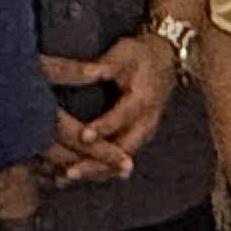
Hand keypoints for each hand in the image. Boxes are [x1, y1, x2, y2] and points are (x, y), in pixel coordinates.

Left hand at [37, 25, 176, 181]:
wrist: (165, 62)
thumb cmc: (139, 56)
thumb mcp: (124, 52)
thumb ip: (104, 65)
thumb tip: (83, 71)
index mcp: (143, 99)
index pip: (122, 117)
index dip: (103, 127)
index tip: (83, 136)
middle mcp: (146, 122)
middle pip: (122, 149)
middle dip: (96, 164)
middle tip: (69, 172)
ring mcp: (143, 134)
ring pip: (120, 160)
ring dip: (94, 171)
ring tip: (66, 178)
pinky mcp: (137, 140)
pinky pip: (118, 160)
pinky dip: (97, 170)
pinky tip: (72, 175)